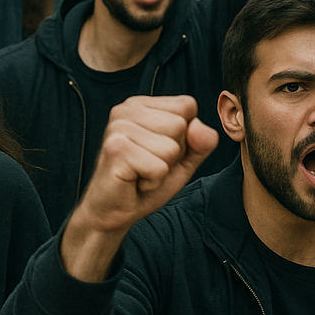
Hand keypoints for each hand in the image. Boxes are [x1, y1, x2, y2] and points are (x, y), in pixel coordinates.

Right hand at [73, 95, 217, 238]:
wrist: (112, 209)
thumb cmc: (144, 181)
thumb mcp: (182, 160)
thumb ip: (200, 143)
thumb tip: (202, 128)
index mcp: (140, 105)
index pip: (187, 106)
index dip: (185, 135)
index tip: (159, 150)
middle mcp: (125, 110)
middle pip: (180, 124)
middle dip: (174, 153)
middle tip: (149, 163)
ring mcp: (118, 128)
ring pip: (171, 147)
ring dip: (162, 169)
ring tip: (141, 171)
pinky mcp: (116, 150)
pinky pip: (159, 167)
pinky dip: (153, 181)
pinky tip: (136, 180)